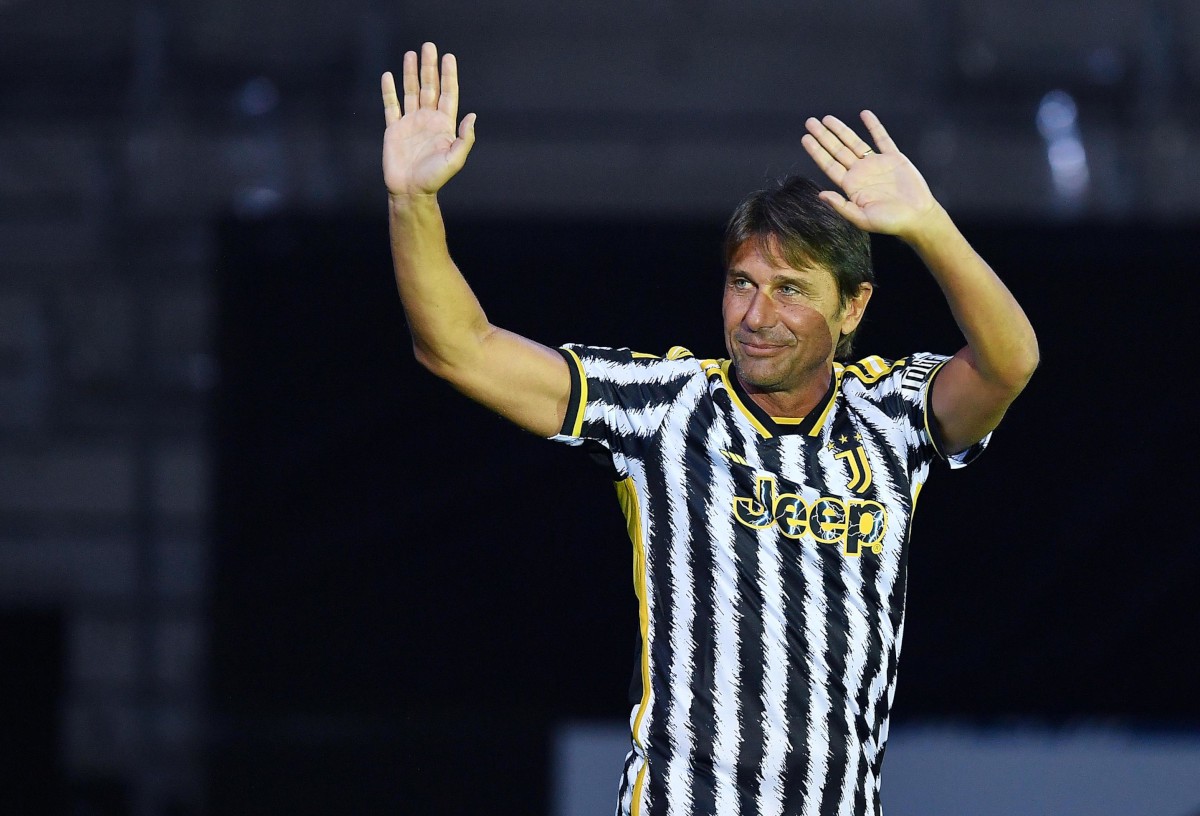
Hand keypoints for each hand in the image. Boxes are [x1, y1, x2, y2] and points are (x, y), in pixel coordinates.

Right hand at [382, 42, 475, 197]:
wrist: (410, 191)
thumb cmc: (434, 178)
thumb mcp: (455, 160)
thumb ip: (465, 138)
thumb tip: (472, 116)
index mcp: (444, 125)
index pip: (448, 94)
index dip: (448, 76)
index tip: (448, 57)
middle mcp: (428, 120)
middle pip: (429, 87)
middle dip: (429, 67)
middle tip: (429, 46)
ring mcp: (410, 123)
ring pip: (410, 92)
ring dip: (410, 73)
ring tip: (411, 54)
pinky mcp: (394, 129)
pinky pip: (391, 106)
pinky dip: (389, 91)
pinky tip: (388, 76)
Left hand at [801, 111, 938, 239]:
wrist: (917, 217)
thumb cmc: (890, 222)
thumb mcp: (862, 219)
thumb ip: (841, 207)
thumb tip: (821, 195)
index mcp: (851, 186)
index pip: (829, 165)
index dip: (817, 151)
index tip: (806, 138)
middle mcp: (860, 173)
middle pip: (837, 150)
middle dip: (824, 136)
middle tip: (810, 122)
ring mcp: (876, 164)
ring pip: (854, 142)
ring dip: (841, 130)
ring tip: (827, 119)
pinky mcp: (893, 158)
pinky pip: (882, 138)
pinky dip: (874, 126)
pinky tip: (864, 114)